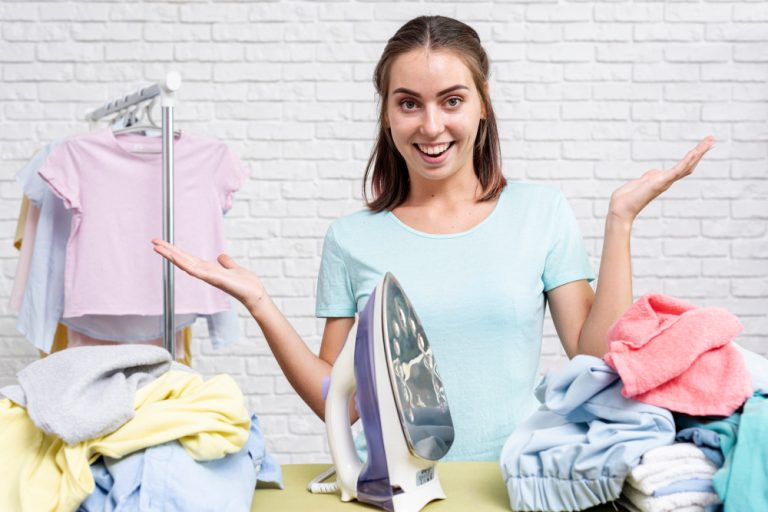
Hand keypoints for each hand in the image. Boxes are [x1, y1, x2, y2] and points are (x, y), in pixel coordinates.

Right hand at [151, 239, 270, 314]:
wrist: (255, 294)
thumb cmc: (246, 284)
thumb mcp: (234, 268)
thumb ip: (227, 262)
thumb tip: (221, 256)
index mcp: (209, 269)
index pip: (189, 258)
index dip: (176, 251)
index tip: (164, 244)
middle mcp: (205, 273)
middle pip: (183, 260)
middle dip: (168, 251)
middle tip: (153, 241)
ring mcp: (207, 276)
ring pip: (185, 264)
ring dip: (171, 255)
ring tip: (157, 247)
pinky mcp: (213, 279)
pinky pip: (196, 270)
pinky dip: (184, 263)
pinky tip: (175, 256)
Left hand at [609, 136, 714, 223]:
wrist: (621, 207)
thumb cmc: (628, 197)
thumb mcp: (641, 181)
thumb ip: (650, 176)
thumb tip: (654, 172)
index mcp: (664, 179)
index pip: (683, 166)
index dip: (693, 157)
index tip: (702, 146)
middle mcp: (668, 181)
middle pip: (689, 164)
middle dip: (701, 152)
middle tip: (712, 139)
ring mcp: (666, 181)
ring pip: (687, 165)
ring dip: (698, 152)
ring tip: (709, 141)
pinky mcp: (661, 182)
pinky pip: (677, 170)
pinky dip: (687, 160)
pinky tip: (695, 151)